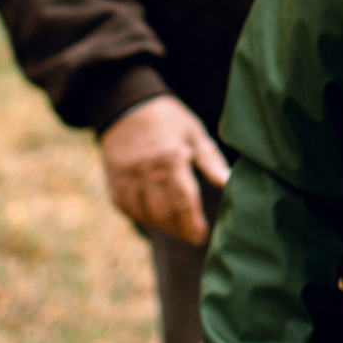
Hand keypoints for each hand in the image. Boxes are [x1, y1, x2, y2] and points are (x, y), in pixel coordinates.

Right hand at [101, 94, 230, 244]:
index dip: (193, 223)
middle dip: (179, 229)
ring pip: (144, 214)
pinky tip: (153, 216)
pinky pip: (126, 208)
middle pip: (164, 212)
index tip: (201, 237)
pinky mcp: (114, 180)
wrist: (127, 105)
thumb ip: (210, 160)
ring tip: (175, 227)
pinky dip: (140, 216)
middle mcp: (147, 171)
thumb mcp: (193, 132)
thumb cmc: (168, 119)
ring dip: (161, 225)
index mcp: (171, 158)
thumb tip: (229, 182)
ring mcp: (127, 177)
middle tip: (191, 236)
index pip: (184, 200)